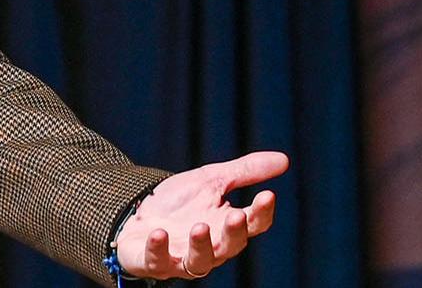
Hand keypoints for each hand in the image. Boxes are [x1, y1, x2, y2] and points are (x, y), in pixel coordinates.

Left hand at [116, 151, 285, 279]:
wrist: (136, 211)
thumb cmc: (178, 201)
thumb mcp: (210, 180)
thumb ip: (244, 172)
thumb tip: (285, 159)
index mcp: (227, 226)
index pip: (254, 224)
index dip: (262, 212)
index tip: (268, 194)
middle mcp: (210, 247)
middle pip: (230, 246)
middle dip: (234, 232)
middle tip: (236, 215)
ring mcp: (181, 257)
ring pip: (199, 262)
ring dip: (201, 246)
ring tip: (199, 227)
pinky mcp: (154, 262)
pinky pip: (158, 262)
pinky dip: (158, 250)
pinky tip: (158, 233)